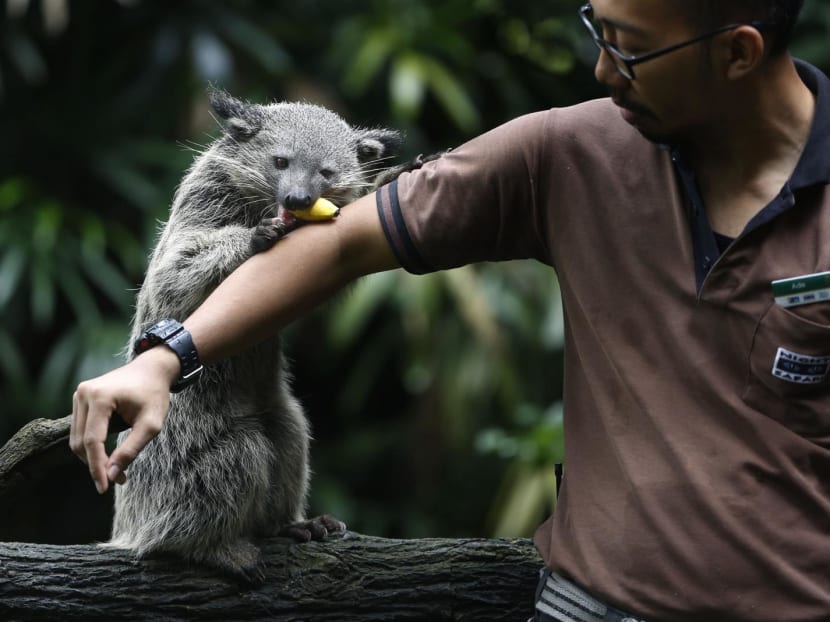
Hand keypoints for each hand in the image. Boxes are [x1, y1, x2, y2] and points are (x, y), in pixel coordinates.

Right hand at [70, 347, 179, 493]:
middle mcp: (83, 394)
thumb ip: (131, 449)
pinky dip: (93, 445)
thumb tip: (110, 474)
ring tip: (116, 469)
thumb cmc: (155, 395)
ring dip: (93, 457)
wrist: (152, 369)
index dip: (97, 467)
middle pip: (80, 442)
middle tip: (117, 479)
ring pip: (77, 438)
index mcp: (100, 397)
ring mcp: (79, 395)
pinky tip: (110, 453)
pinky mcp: (80, 398)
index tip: (105, 487)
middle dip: (96, 464)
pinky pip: (81, 429)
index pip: (92, 441)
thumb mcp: (151, 424)